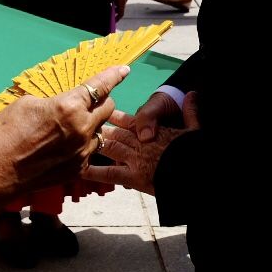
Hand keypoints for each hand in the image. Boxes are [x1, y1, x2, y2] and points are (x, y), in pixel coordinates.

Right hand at [0, 65, 131, 190]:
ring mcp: (82, 152)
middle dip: (101, 101)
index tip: (124, 69)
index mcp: (69, 106)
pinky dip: (81, 145)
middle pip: (107, 108)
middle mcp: (82, 128)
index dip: (114, 75)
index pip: (100, 86)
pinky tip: (64, 146)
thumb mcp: (28, 103)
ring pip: (100, 131)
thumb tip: (64, 102)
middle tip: (89, 101)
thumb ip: (54, 100)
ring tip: (72, 127)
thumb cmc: (5, 132)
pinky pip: (89, 151)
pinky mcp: (77, 169)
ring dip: (91, 125)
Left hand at [82, 92, 198, 192]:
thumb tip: (192, 94)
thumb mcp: (194, 130)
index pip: (129, 120)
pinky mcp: (135, 177)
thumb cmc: (193, 150)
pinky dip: (95, 172)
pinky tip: (80, 170)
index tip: (103, 111)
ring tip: (76, 143)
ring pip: (110, 148)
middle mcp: (141, 143)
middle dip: (99, 129)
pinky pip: (111, 173)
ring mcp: (136, 159)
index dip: (115, 115)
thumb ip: (190, 112)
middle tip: (81, 126)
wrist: (194, 169)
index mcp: (153, 131)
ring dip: (94, 145)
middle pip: (115, 133)